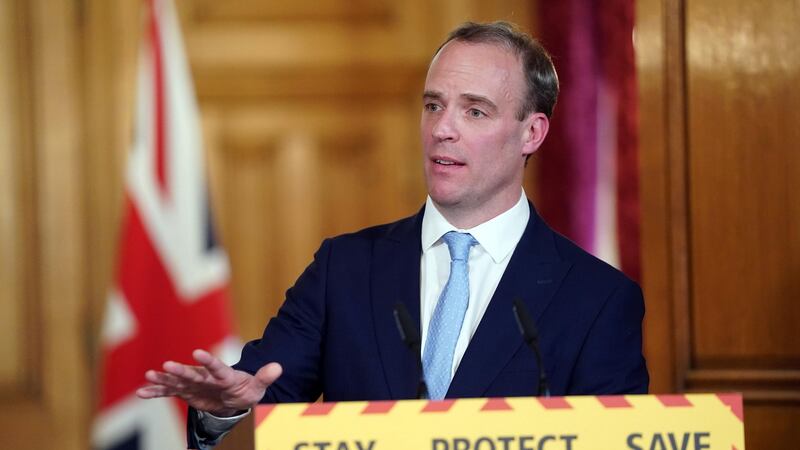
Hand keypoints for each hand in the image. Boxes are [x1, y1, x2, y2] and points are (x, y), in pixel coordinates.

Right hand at [136, 349, 281, 415]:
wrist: (235, 395)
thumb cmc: (247, 389)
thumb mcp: (258, 386)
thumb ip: (265, 377)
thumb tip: (279, 367)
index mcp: (224, 375)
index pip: (217, 367)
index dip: (208, 360)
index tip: (198, 352)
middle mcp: (206, 377)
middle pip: (192, 373)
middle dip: (179, 370)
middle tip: (166, 365)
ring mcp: (195, 383)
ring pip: (177, 381)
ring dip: (164, 379)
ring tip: (150, 376)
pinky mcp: (186, 392)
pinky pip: (170, 392)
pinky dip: (157, 392)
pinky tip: (142, 392)